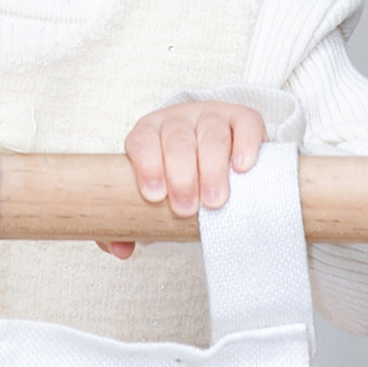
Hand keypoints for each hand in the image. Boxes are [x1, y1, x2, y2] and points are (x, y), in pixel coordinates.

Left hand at [97, 98, 268, 258]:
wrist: (215, 153)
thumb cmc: (175, 179)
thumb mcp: (152, 195)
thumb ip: (130, 223)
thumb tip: (121, 251)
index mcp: (149, 133)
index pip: (142, 141)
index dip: (147, 166)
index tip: (154, 197)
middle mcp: (178, 120)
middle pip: (178, 141)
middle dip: (181, 177)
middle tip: (186, 209)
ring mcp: (212, 116)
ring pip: (211, 135)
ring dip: (212, 169)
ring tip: (213, 202)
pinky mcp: (242, 118)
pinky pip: (246, 124)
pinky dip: (245, 144)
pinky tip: (241, 167)